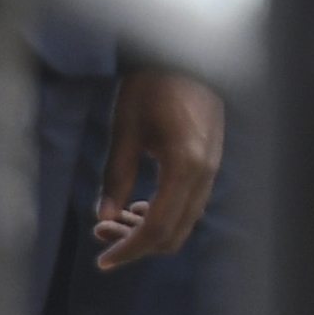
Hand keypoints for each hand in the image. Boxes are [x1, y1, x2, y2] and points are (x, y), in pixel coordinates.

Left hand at [93, 68, 223, 269]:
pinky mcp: (211, 160)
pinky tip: (141, 204)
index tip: (102, 261)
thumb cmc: (154, 84)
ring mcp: (212, 166)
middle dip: (137, 242)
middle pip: (175, 232)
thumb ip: (116, 176)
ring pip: (184, 219)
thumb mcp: (126, 128)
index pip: (158, 227)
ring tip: (113, 218)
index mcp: (185, 165)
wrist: (188, 53)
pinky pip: (190, 202)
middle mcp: (205, 172)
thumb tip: (103, 217)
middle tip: (101, 233)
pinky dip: (164, 213)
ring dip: (149, 228)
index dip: (129, 249)